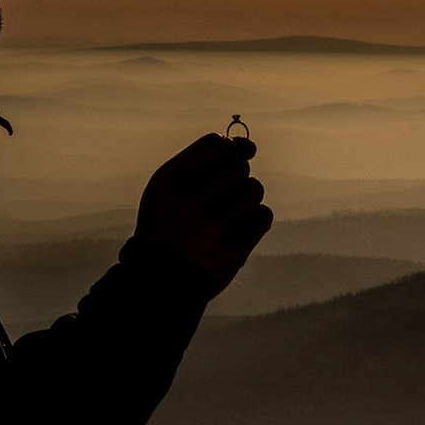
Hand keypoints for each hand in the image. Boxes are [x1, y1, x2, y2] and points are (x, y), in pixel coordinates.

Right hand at [134, 133, 271, 292]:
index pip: (214, 144)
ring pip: (254, 188)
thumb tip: (246, 144)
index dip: (228, 148)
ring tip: (230, 212)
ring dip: (247, 197)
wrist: (161, 280)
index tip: (230, 157)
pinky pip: (263, 216)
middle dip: (239, 172)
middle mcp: (189, 199)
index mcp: (169, 180)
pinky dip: (255, 220)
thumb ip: (200, 163)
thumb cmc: (168, 227)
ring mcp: (212, 225)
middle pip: (238, 163)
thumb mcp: (166, 190)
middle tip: (226, 191)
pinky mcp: (233, 249)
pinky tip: (239, 228)